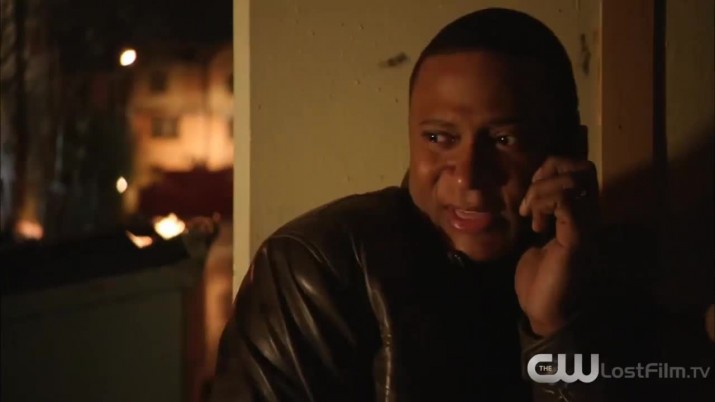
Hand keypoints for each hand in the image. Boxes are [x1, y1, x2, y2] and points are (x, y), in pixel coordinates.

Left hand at [514, 157, 598, 336]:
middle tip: (531, 201)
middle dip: (549, 173)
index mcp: (580, 213)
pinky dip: (544, 204)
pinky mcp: (577, 239)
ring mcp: (586, 226)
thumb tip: (529, 191)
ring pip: (574, 180)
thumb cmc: (540, 277)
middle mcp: (590, 215)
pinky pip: (566, 201)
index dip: (549, 171)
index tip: (529, 198)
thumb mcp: (535, 235)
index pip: (577, 167)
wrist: (544, 311)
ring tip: (532, 216)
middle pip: (583, 166)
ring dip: (542, 191)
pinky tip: (537, 226)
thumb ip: (539, 211)